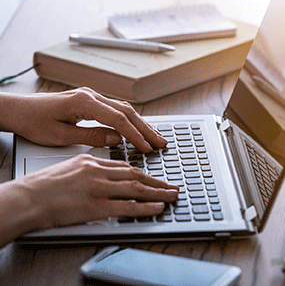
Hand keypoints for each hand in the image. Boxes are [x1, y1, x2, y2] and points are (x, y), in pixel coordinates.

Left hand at [0, 87, 165, 151]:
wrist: (17, 110)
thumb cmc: (33, 123)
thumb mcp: (60, 136)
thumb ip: (90, 137)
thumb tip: (115, 139)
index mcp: (83, 103)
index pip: (118, 119)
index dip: (135, 135)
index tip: (147, 148)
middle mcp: (90, 96)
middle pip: (126, 111)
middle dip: (145, 129)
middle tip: (161, 143)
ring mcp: (91, 96)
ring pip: (124, 109)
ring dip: (141, 124)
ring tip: (155, 138)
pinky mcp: (89, 100)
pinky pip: (115, 109)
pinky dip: (130, 120)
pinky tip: (138, 129)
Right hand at [10, 154, 177, 230]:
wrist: (27, 198)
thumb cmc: (42, 187)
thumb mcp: (69, 167)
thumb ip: (89, 168)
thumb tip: (105, 173)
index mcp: (91, 161)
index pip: (125, 166)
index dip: (143, 173)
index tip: (155, 177)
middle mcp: (98, 172)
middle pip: (136, 175)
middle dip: (157, 181)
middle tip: (172, 186)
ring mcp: (99, 189)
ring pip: (137, 189)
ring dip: (158, 193)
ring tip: (172, 196)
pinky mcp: (97, 206)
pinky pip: (128, 207)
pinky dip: (147, 207)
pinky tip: (158, 207)